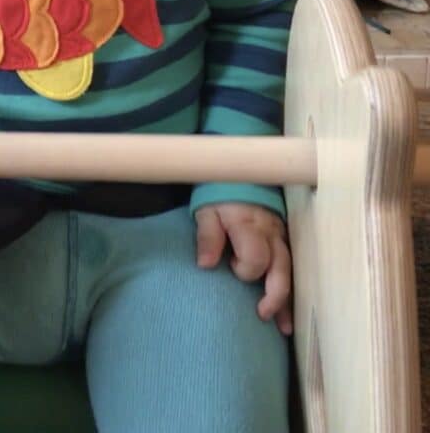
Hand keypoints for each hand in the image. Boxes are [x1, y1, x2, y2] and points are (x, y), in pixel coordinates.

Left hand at [194, 202, 291, 335]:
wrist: (239, 171)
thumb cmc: (219, 194)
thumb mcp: (206, 210)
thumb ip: (207, 236)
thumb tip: (205, 265)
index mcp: (249, 225)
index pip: (255, 258)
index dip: (244, 269)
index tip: (229, 267)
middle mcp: (270, 233)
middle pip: (280, 269)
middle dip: (274, 295)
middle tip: (262, 315)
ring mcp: (281, 236)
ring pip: (290, 271)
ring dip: (288, 300)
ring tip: (285, 328)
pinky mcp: (285, 238)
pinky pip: (292, 266)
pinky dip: (292, 289)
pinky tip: (290, 310)